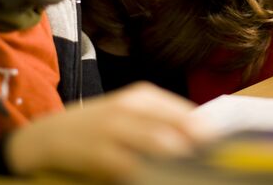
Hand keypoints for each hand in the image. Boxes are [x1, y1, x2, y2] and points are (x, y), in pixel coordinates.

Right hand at [4, 82, 214, 180]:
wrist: (47, 136)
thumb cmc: (97, 127)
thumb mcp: (129, 116)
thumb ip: (162, 124)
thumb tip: (203, 138)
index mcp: (142, 96)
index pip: (186, 112)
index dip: (208, 130)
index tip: (225, 146)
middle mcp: (130, 106)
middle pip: (175, 125)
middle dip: (197, 143)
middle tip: (216, 158)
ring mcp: (112, 127)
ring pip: (155, 141)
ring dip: (175, 153)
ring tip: (192, 165)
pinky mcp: (97, 150)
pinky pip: (128, 163)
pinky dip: (144, 171)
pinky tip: (155, 177)